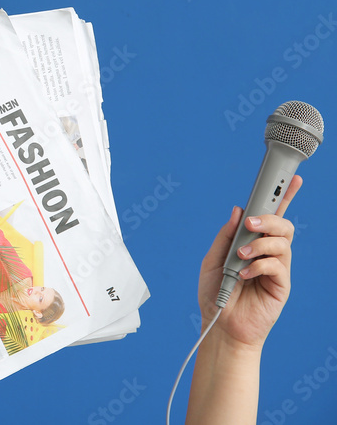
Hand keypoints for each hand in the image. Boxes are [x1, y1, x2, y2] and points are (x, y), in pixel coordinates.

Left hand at [197, 175, 300, 348]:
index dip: (283, 197)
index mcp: (252, 243)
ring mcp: (277, 269)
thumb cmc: (216, 294)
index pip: (272, 216)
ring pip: (282, 243)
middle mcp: (268, 253)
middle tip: (251, 223)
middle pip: (283, 225)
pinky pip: (277, 266)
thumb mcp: (212, 259)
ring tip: (241, 255)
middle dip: (270, 219)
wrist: (219, 324)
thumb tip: (236, 211)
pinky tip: (244, 274)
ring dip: (259, 244)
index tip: (290, 179)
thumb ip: (225, 236)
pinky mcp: (281, 285)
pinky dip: (259, 265)